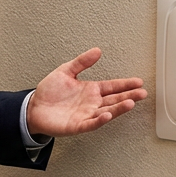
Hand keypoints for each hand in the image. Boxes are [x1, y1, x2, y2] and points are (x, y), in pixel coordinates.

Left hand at [26, 48, 146, 136]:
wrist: (33, 108)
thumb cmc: (49, 92)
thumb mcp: (65, 71)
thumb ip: (81, 62)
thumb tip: (97, 50)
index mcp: (90, 90)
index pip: (112, 86)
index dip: (125, 84)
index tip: (138, 82)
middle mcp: (91, 103)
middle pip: (114, 99)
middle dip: (129, 96)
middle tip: (142, 93)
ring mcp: (86, 115)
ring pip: (107, 111)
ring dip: (118, 108)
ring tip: (130, 103)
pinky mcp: (77, 125)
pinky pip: (91, 123)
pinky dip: (100, 120)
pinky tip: (107, 114)